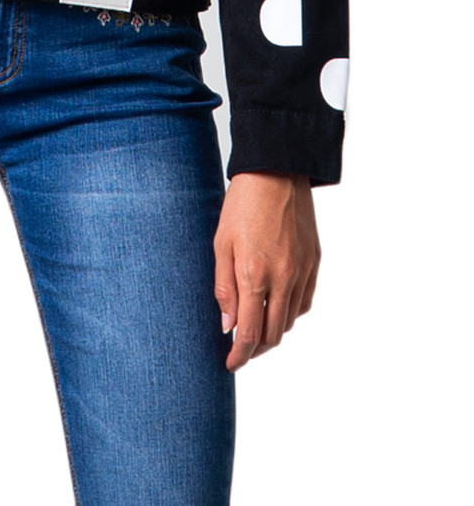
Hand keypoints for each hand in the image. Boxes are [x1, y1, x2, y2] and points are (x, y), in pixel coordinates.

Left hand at [213, 171, 320, 372]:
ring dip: (273, 332)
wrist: (277, 172)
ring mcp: (303, 272)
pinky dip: (290, 314)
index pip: (250, 333)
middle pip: (273, 334)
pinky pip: (304, 302)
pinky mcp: (315, 263)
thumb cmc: (242, 204)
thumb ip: (223, 287)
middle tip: (240, 351)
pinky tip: (276, 308)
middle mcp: (283, 279)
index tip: (229, 364)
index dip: (239, 356)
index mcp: (255, 274)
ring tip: (255, 330)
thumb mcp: (221, 243)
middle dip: (256, 350)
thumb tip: (226, 325)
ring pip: (290, 321)